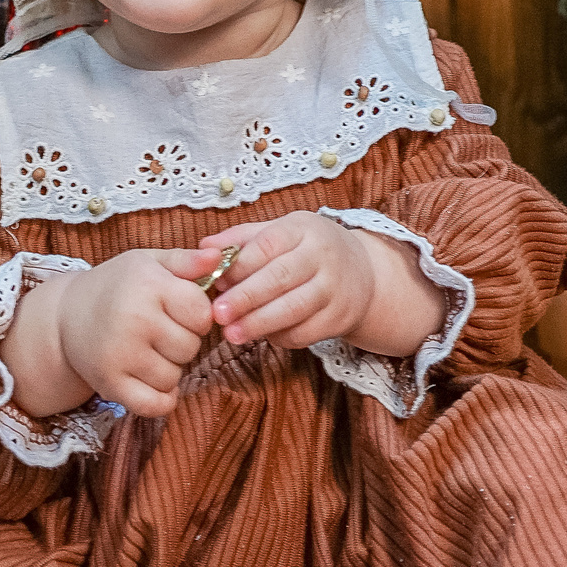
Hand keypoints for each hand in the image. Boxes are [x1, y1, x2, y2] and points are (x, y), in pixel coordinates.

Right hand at [7, 249, 217, 419]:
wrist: (65, 316)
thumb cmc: (117, 285)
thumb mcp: (149, 262)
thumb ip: (187, 260)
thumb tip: (220, 255)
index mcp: (149, 284)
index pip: (201, 313)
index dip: (197, 315)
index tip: (180, 311)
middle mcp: (135, 318)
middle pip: (190, 347)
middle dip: (183, 342)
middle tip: (161, 331)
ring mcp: (121, 354)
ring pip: (174, 377)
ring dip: (169, 369)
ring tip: (149, 351)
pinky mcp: (110, 384)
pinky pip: (154, 405)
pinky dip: (161, 400)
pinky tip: (152, 382)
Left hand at [201, 213, 445, 355]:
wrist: (363, 273)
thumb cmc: (308, 251)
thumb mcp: (281, 232)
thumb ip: (241, 239)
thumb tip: (203, 247)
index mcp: (303, 229)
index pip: (269, 244)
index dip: (241, 264)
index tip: (216, 281)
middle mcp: (323, 256)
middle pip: (281, 277)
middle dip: (246, 297)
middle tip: (217, 314)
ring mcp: (335, 288)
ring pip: (294, 308)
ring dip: (259, 323)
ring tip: (231, 334)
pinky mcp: (340, 318)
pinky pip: (306, 332)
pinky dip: (280, 337)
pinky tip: (262, 337)